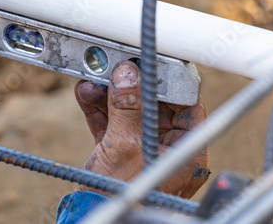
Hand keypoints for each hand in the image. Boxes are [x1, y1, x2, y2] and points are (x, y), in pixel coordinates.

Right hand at [74, 60, 208, 198]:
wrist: (91, 221)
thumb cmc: (122, 197)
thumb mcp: (124, 147)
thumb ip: (127, 108)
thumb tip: (127, 74)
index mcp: (185, 152)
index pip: (186, 106)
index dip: (169, 82)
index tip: (151, 64)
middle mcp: (166, 150)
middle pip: (154, 105)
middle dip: (131, 85)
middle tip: (116, 67)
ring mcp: (142, 151)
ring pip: (129, 112)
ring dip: (110, 94)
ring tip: (94, 79)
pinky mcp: (120, 154)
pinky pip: (111, 124)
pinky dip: (98, 109)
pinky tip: (86, 94)